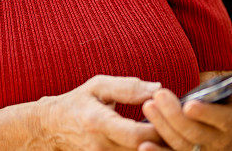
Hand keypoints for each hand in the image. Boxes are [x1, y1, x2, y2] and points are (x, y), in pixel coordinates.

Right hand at [36, 75, 164, 149]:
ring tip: (170, 135)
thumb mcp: (98, 86)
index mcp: (97, 122)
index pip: (136, 134)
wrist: (52, 127)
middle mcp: (100, 146)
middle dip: (165, 141)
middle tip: (179, 129)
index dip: (158, 128)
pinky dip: (145, 150)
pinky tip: (153, 142)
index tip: (171, 116)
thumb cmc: (77, 102)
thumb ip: (128, 87)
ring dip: (157, 148)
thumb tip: (159, 89)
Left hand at [138, 56, 231, 150]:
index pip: (222, 121)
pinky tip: (144, 144)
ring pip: (182, 145)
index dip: (207, 114)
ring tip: (147, 108)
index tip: (190, 104)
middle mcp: (218, 142)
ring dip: (163, 129)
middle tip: (157, 97)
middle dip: (175, 116)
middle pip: (196, 133)